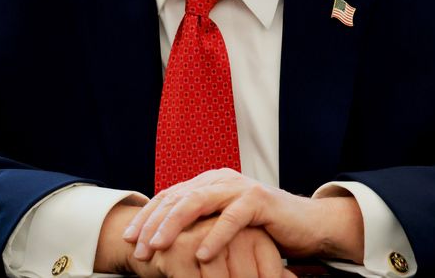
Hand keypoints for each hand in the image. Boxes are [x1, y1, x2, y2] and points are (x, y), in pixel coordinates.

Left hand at [125, 169, 362, 264]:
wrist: (306, 225)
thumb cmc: (262, 229)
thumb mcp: (223, 225)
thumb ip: (199, 224)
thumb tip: (160, 240)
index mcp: (209, 183)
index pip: (169, 196)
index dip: (146, 216)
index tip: (127, 238)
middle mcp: (221, 180)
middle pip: (177, 198)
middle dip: (152, 224)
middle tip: (136, 248)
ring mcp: (240, 188)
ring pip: (198, 202)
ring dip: (174, 227)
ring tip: (158, 247)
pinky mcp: (260, 201)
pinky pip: (232, 218)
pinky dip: (215, 237)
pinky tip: (201, 254)